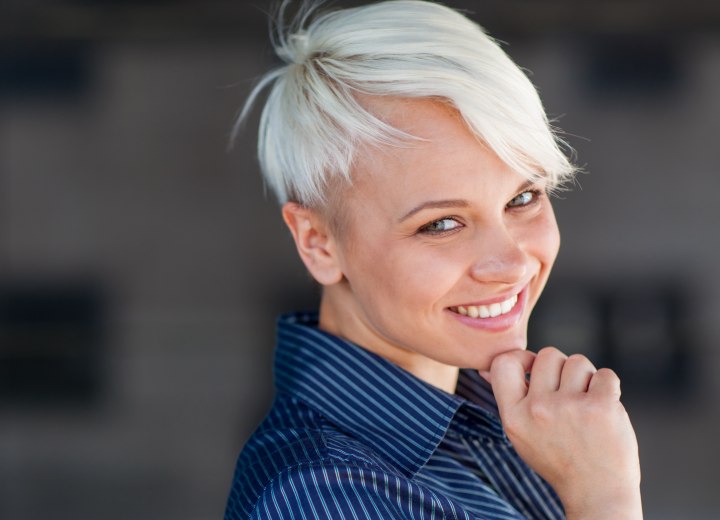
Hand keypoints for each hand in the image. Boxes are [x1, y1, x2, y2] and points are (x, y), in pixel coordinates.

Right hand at [486, 347, 641, 519]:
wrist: (596, 492)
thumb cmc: (558, 459)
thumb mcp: (520, 434)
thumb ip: (508, 398)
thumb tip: (486, 368)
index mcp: (514, 416)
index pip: (504, 363)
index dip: (522, 358)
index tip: (534, 369)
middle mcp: (538, 410)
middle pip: (548, 355)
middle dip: (561, 368)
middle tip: (567, 394)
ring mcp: (570, 407)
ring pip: (578, 362)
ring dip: (585, 378)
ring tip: (586, 404)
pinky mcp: (602, 407)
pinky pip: (605, 374)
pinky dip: (608, 387)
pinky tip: (604, 409)